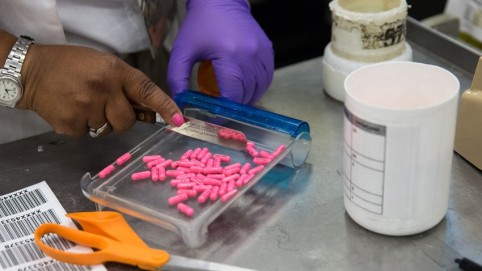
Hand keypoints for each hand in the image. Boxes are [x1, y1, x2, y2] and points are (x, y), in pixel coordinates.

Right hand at [18, 42, 181, 136]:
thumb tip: (150, 113)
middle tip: (105, 106)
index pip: (146, 91)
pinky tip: (72, 110)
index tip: (179, 120)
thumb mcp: (104, 65)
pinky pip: (88, 134)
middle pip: (127, 121)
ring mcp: (85, 108)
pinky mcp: (70, 125)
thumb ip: (127, 86)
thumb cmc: (72, 65)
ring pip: (108, 130)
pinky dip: (83, 126)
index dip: (165, 107)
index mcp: (114, 71)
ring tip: (84, 103)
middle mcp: (102, 89)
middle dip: (121, 119)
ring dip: (100, 122)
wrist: (31, 72)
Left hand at [167, 0, 273, 103]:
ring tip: (232, 97)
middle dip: (234, 106)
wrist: (220, 2)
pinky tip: (244, 86)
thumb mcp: (182, 52)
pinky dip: (256, 87)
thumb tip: (180, 103)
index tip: (215, 116)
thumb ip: (177, 79)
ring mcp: (262, 53)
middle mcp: (249, 55)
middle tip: (221, 108)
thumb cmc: (200, 26)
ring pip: (259, 89)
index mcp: (228, 56)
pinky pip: (266, 78)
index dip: (224, 111)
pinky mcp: (268, 51)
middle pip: (246, 95)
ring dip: (246, 98)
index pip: (232, 95)